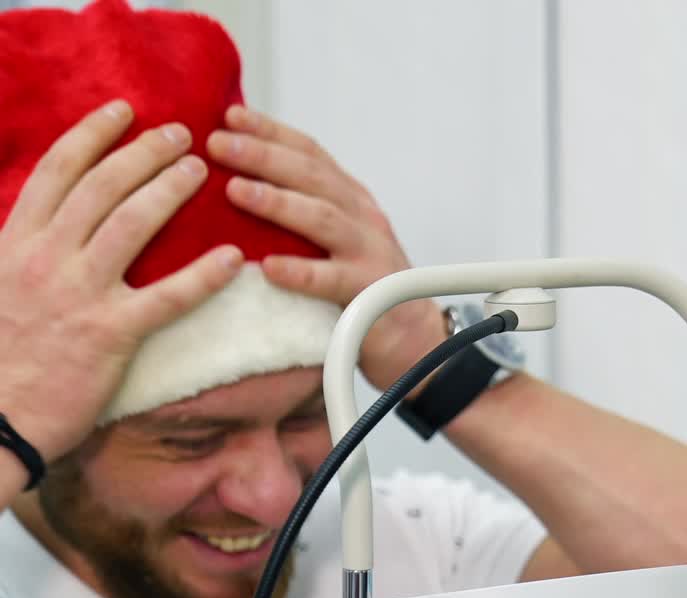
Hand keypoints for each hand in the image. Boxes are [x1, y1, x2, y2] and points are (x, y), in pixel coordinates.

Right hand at [0, 101, 242, 461]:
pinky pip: (166, 297)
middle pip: (103, 185)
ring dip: (170, 190)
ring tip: (201, 171)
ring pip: (132, 224)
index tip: (124, 112)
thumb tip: (52, 223)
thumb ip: (26, 249)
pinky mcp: (110, 335)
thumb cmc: (2, 356)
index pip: (60, 170)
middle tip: (182, 135)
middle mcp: (46, 256)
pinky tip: (231, 258)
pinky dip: (202, 275)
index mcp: (17, 240)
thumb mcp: (1, 284)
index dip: (95, 134)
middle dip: (144, 152)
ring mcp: (79, 293)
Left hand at [208, 106, 447, 391]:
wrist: (416, 341)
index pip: (310, 153)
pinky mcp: (370, 293)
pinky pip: (331, 280)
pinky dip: (300, 273)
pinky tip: (269, 268)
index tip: (229, 115)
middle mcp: (363, 218)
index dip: (271, 130)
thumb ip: (306, 212)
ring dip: (278, 202)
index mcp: (352, 200)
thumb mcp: (340, 240)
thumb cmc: (366, 290)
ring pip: (323, 218)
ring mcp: (369, 254)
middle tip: (218, 144)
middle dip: (264, 155)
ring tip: (236, 191)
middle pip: (312, 176)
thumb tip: (243, 184)